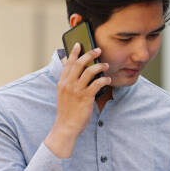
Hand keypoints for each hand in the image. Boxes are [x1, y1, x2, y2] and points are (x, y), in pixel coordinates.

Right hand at [44, 43, 110, 157]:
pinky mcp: (86, 97)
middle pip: (80, 64)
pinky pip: (97, 84)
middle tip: (98, 50)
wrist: (66, 126)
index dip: (74, 53)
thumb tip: (75, 72)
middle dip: (89, 54)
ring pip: (90, 72)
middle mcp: (68, 84)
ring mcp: (77, 90)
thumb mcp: (64, 94)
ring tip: (106, 65)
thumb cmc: (67, 111)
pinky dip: (104, 80)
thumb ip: (68, 82)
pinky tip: (107, 80)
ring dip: (100, 66)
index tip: (79, 44)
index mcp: (62, 82)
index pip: (68, 63)